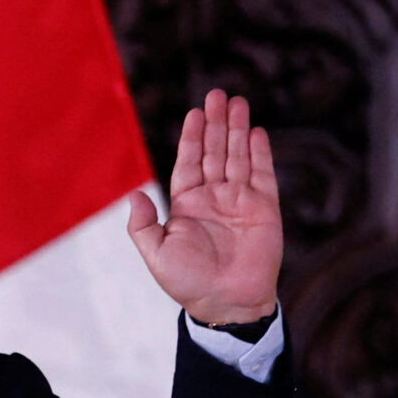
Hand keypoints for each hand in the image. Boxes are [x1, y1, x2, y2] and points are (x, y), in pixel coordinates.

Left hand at [127, 89, 282, 326]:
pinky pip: (262, 174)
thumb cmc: (188, 283)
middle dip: (216, 124)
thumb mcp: (157, 254)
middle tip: (218, 94)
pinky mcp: (264, 208)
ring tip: (237, 102)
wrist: (226, 303)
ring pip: (238, 156)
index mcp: (187, 206)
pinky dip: (259, 153)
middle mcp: (214, 199)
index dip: (192, 137)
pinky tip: (256, 132)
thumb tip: (134, 195)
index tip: (194, 113)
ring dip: (237, 130)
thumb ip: (144, 225)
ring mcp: (240, 201)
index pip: (189, 163)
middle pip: (215, 152)